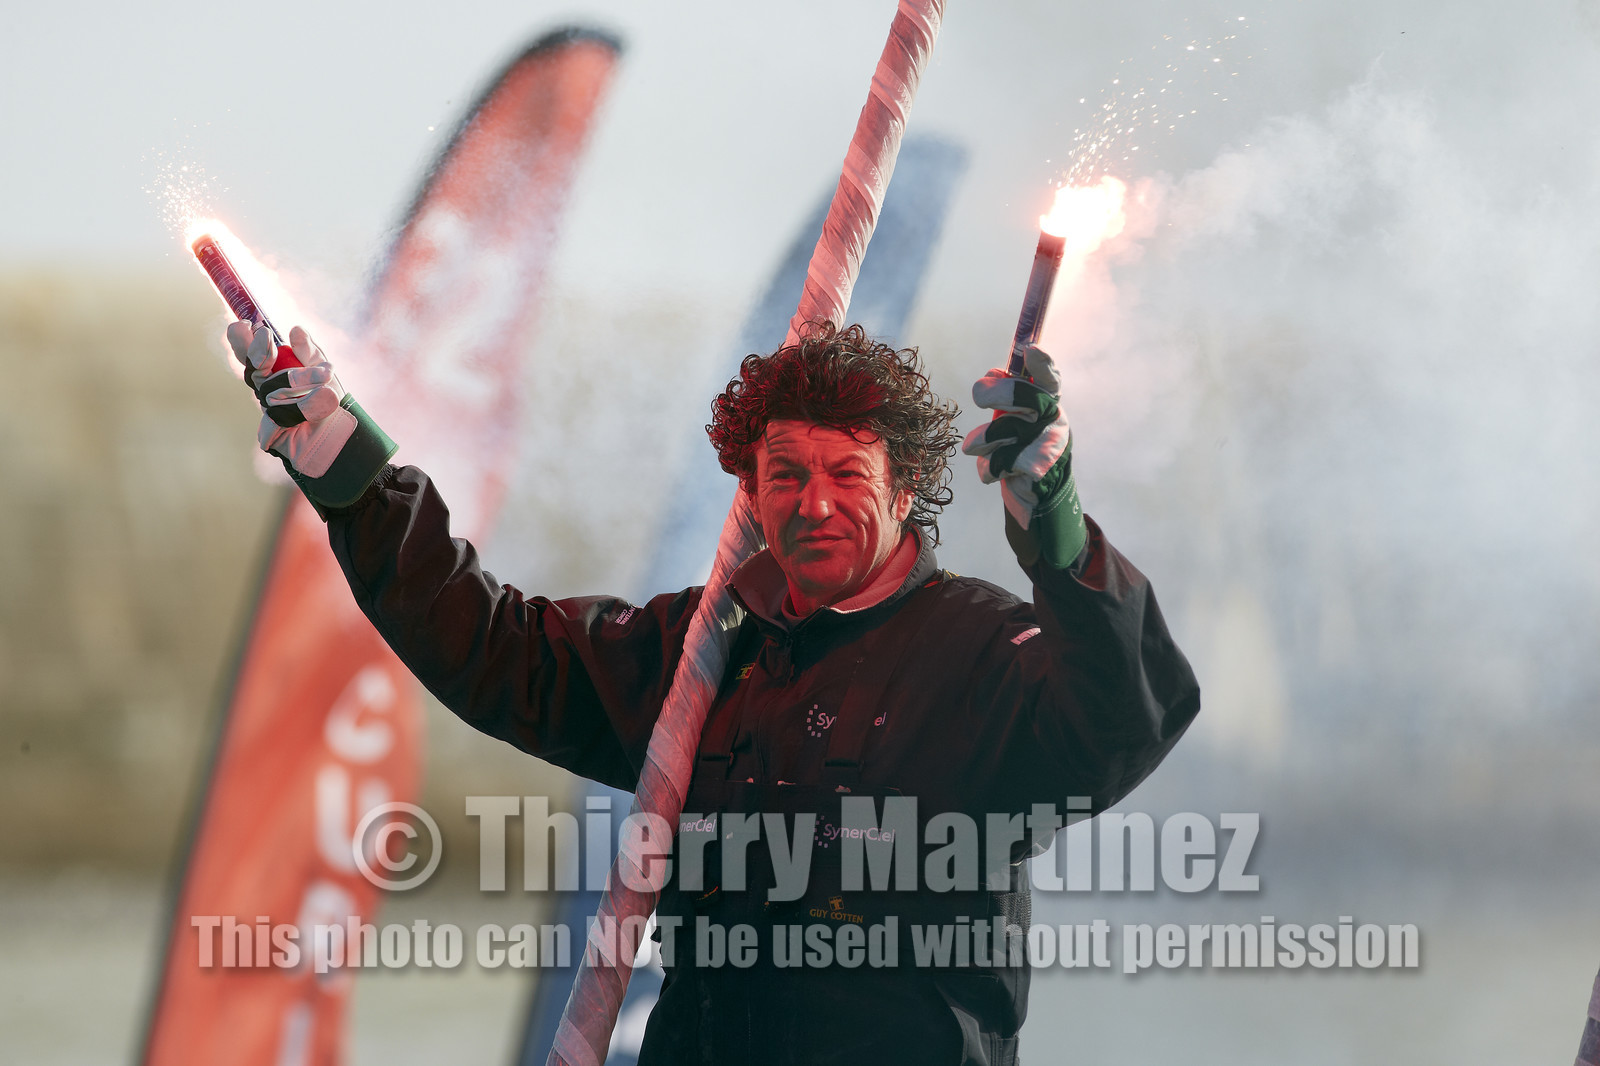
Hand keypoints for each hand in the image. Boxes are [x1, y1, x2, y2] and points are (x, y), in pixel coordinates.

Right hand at [226, 322, 396, 514]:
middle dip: (258, 352)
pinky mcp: (271, 433)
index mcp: (272, 370)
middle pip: (250, 368)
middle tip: (266, 338)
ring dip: (303, 380)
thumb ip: (310, 352)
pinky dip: (308, 408)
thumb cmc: (330, 401)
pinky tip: (326, 403)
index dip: (242, 339)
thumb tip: (294, 330)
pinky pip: (281, 416)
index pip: (248, 351)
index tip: (247, 324)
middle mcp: (265, 389)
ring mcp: (267, 410)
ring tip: (328, 379)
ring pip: (272, 390)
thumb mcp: (324, 371)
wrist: (342, 437)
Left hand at [961, 344, 1085, 566]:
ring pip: (1000, 431)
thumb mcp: (1015, 417)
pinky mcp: (1037, 470)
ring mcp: (1048, 445)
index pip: (1050, 379)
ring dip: (981, 442)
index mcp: (1050, 402)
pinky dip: (988, 469)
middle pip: (1020, 396)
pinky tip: (996, 473)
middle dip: (992, 393)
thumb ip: (1008, 393)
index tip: (1031, 351)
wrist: (1037, 496)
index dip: (1043, 365)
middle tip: (979, 396)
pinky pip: (996, 463)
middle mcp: (1055, 420)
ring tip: (980, 448)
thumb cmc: (1020, 448)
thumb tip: (993, 373)